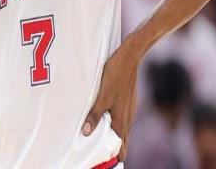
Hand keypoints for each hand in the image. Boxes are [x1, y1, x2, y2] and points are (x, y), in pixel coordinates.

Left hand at [82, 41, 138, 160]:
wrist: (130, 56)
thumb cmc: (115, 75)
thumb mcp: (102, 96)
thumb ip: (94, 115)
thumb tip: (86, 133)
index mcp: (122, 120)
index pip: (121, 147)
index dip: (114, 155)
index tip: (103, 160)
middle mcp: (128, 117)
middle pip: (122, 140)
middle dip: (113, 147)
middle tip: (99, 152)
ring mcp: (130, 108)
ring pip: (122, 128)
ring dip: (113, 134)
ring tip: (100, 137)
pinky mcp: (128, 99)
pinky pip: (123, 117)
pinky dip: (115, 122)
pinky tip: (107, 117)